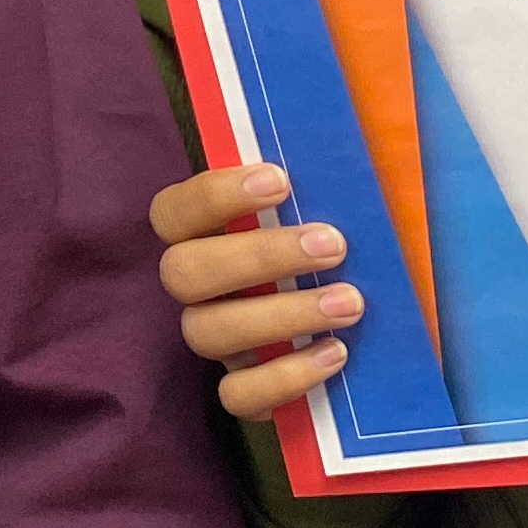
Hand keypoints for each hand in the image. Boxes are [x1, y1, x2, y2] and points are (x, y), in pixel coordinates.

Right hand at [151, 162, 362, 422]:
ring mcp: (214, 340)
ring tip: (351, 302)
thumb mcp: (325, 207)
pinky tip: (335, 354)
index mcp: (198, 234)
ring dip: (281, 315)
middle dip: (258, 257)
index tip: (280, 181)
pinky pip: (237, 396)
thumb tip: (354, 131)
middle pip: (182, 274)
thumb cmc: (331, 243)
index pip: (172, 211)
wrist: (355, 319)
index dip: (215, 195)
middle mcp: (194, 288)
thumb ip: (320, 182)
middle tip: (333, 244)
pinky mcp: (241, 389)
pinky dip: (285, 377)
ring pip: (205, 333)